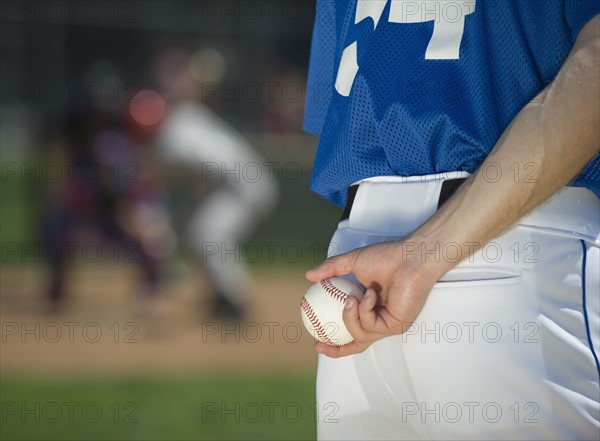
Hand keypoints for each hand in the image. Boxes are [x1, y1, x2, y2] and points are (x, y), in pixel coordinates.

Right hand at [306, 240, 440, 357]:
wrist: (410, 257)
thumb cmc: (388, 257)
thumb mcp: (352, 261)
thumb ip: (331, 269)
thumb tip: (308, 276)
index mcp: (370, 307)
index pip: (351, 329)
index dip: (333, 339)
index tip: (315, 338)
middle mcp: (380, 319)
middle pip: (356, 343)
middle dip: (336, 348)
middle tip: (318, 343)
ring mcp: (388, 324)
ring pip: (360, 335)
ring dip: (350, 317)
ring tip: (350, 299)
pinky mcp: (396, 325)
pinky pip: (371, 325)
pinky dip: (365, 309)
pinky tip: (369, 294)